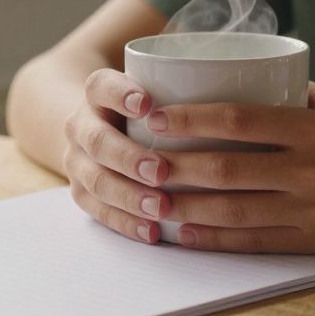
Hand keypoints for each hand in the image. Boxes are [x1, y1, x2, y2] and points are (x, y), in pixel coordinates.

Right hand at [62, 69, 169, 244]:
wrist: (102, 127)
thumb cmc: (145, 108)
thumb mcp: (155, 88)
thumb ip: (182, 85)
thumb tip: (236, 83)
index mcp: (97, 92)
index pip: (101, 86)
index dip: (121, 94)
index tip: (148, 104)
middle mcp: (80, 125)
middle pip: (97, 141)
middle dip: (129, 158)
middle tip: (161, 171)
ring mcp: (77, 161)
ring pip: (96, 181)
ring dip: (129, 196)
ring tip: (160, 208)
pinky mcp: (82, 192)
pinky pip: (99, 212)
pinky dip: (126, 223)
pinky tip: (152, 232)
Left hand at [150, 83, 314, 253]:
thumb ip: (295, 96)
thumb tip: (241, 76)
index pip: (241, 119)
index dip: (192, 118)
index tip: (156, 114)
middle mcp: (312, 170)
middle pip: (228, 169)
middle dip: (176, 166)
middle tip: (139, 160)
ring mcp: (313, 210)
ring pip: (234, 211)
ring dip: (186, 205)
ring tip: (150, 197)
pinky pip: (256, 242)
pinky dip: (216, 238)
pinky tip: (185, 231)